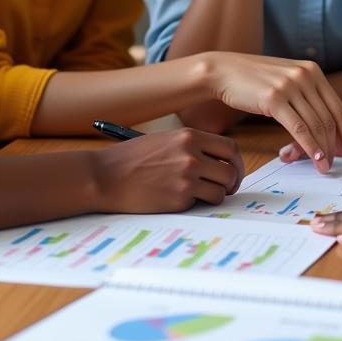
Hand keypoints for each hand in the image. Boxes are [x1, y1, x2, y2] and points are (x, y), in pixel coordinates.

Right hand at [93, 129, 243, 211]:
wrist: (105, 177)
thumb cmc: (131, 159)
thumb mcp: (164, 141)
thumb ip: (191, 147)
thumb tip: (217, 161)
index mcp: (189, 136)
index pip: (230, 147)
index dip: (236, 162)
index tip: (233, 170)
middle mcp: (191, 155)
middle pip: (231, 170)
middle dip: (232, 182)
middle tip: (226, 188)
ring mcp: (187, 177)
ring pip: (221, 190)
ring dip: (216, 195)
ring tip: (202, 195)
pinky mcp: (179, 199)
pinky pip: (203, 203)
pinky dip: (199, 204)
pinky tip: (182, 199)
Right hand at [206, 53, 341, 172]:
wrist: (223, 71)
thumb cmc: (253, 81)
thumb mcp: (286, 82)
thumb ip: (306, 98)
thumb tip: (326, 128)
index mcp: (312, 71)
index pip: (338, 107)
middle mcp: (306, 75)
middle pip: (331, 118)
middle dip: (340, 145)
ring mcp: (290, 85)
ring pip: (317, 125)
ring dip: (325, 150)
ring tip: (326, 167)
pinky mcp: (274, 98)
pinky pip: (299, 128)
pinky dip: (310, 146)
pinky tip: (316, 159)